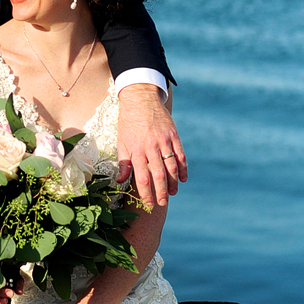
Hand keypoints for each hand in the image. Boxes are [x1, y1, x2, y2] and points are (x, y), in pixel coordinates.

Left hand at [116, 84, 186, 206]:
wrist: (140, 99)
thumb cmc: (128, 122)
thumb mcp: (122, 141)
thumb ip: (124, 162)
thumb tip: (120, 180)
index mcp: (136, 150)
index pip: (142, 178)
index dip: (146, 193)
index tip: (148, 204)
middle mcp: (151, 147)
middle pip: (158, 175)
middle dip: (161, 192)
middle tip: (162, 203)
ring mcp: (164, 141)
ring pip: (171, 166)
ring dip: (173, 182)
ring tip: (172, 193)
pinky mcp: (173, 135)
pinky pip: (180, 155)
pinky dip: (183, 168)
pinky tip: (183, 178)